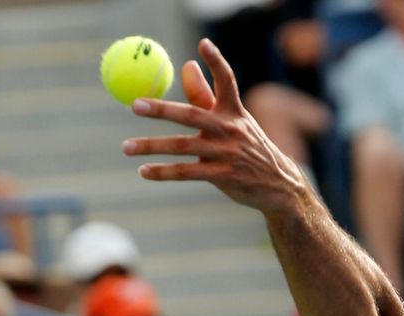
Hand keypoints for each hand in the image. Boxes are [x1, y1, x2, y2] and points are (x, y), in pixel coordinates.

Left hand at [122, 39, 308, 214]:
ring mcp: (227, 153)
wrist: (276, 183)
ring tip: (126, 147)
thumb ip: (207, 97)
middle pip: (192, 115)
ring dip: (152, 146)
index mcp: (234, 112)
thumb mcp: (233, 121)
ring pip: (183, 146)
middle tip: (134, 105)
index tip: (203, 44)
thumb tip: (188, 65)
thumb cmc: (248, 147)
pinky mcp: (223, 175)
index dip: (217, 62)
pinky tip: (144, 171)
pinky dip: (164, 172)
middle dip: (162, 109)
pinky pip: (187, 172)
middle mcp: (231, 129)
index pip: (227, 81)